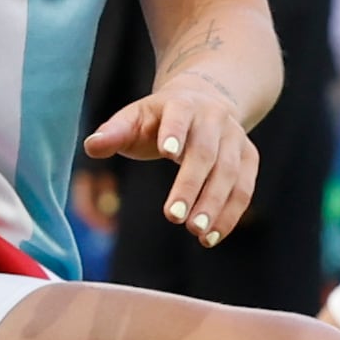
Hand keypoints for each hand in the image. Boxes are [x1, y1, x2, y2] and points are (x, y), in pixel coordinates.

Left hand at [82, 66, 257, 243]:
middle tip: (175, 218)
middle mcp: (214, 118)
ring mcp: (235, 137)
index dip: (175, 132)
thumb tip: (91, 146)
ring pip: (230, 173)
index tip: (167, 153)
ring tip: (197, 234)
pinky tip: (212, 237)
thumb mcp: (134, 119)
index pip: (180, 115)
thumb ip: (114, 133)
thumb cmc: (159, 119)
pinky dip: (230, 214)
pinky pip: (244, 188)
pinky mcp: (249, 157)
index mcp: (182, 103)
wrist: (204, 102)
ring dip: (215, 205)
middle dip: (191, 185)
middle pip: (206, 153)